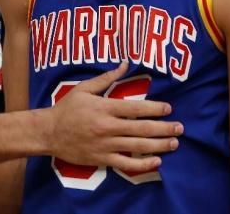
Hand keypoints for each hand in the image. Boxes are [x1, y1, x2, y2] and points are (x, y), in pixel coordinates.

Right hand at [46, 62, 181, 171]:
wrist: (49, 132)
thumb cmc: (67, 108)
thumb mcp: (84, 88)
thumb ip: (107, 78)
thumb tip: (125, 63)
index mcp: (104, 108)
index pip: (135, 108)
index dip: (154, 109)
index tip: (169, 109)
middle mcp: (107, 127)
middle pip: (141, 128)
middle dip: (163, 128)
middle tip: (180, 128)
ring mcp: (105, 145)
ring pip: (138, 147)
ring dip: (159, 145)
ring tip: (174, 143)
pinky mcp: (102, 159)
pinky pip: (126, 164)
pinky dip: (143, 164)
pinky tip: (156, 162)